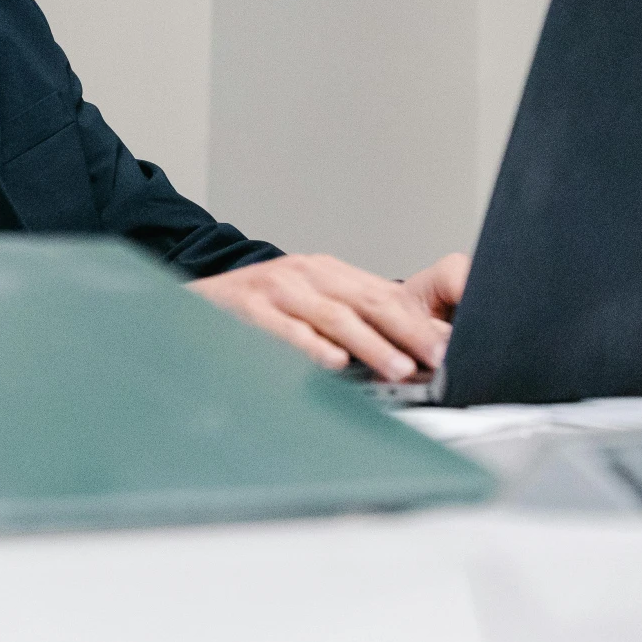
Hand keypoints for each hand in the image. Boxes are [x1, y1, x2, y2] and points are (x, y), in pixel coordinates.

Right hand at [187, 251, 470, 379]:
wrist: (192, 298)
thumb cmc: (257, 307)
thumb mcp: (310, 302)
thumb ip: (353, 320)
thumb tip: (409, 351)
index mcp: (329, 273)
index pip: (385, 297)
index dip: (419, 323)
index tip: (448, 349)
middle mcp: (307, 275)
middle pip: (368, 302)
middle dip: (407, 332)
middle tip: (436, 357)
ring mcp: (277, 289)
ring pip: (334, 316)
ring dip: (370, 344)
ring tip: (399, 368)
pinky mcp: (248, 307)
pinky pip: (285, 329)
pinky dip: (311, 346)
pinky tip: (333, 364)